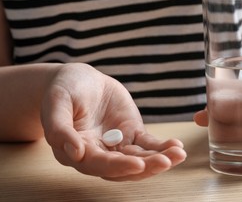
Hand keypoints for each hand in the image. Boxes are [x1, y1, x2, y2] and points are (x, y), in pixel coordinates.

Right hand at [41, 63, 185, 180]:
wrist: (79, 79)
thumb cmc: (62, 90)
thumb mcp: (56, 103)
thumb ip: (59, 128)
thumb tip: (75, 153)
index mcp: (76, 151)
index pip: (97, 164)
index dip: (117, 166)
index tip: (137, 164)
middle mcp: (98, 153)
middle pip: (122, 167)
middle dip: (145, 166)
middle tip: (166, 161)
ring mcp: (117, 144)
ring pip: (139, 158)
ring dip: (159, 159)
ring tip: (178, 154)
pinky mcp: (131, 133)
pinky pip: (148, 143)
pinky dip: (162, 146)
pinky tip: (176, 146)